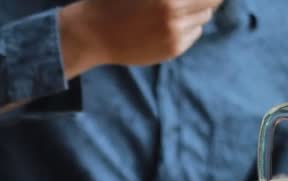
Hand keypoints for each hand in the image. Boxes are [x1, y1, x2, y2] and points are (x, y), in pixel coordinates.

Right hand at [59, 0, 222, 77]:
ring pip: (203, 19)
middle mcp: (174, 12)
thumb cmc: (114, 1)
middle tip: (186, 1)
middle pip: (212, 2)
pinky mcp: (173, 49)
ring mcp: (175, 33)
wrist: (94, 34)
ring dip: (195, 13)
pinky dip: (187, 29)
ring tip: (172, 13)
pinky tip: (165, 27)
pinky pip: (193, 35)